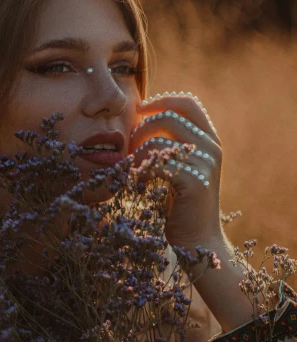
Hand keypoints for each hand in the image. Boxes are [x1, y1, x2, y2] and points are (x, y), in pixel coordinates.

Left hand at [129, 92, 222, 251]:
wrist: (197, 240)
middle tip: (128, 147)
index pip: (187, 103)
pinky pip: (160, 163)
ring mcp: (206, 164)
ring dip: (137, 152)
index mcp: (209, 139)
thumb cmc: (180, 204)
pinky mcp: (196, 182)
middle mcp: (212, 148)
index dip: (160, 101)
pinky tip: (139, 182)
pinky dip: (142, 170)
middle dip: (141, 128)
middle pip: (169, 117)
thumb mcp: (178, 167)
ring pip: (160, 140)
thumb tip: (142, 117)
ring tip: (131, 169)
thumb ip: (170, 143)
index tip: (138, 110)